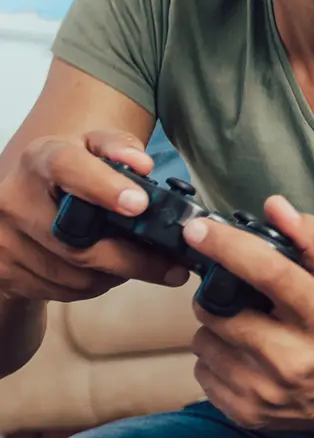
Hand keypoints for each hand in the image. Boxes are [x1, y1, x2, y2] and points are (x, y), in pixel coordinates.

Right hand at [0, 130, 187, 302]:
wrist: (20, 205)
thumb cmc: (69, 173)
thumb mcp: (91, 148)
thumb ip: (119, 146)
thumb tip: (142, 164)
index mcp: (41, 159)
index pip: (67, 167)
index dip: (104, 186)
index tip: (140, 204)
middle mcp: (16, 199)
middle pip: (78, 243)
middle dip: (132, 258)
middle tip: (173, 267)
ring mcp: (6, 240)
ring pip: (75, 275)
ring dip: (115, 274)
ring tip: (133, 261)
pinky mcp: (6, 273)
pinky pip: (63, 291)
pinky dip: (93, 285)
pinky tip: (103, 270)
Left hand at [185, 195, 313, 437]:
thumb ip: (312, 238)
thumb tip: (274, 206)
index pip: (269, 273)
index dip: (228, 247)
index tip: (197, 229)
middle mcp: (295, 357)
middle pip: (220, 311)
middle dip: (214, 295)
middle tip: (232, 294)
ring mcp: (267, 390)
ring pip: (204, 341)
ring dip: (214, 327)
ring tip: (243, 327)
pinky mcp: (245, 412)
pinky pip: (202, 372)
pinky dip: (215, 358)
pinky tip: (243, 356)